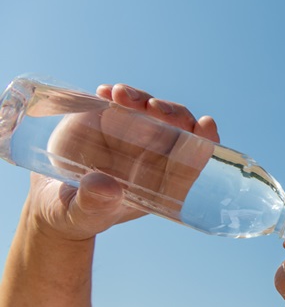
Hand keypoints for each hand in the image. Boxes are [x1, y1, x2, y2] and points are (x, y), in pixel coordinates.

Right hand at [27, 84, 219, 240]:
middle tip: (153, 107)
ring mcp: (135, 134)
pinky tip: (106, 92)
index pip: (194, 161)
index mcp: (162, 182)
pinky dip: (118, 94)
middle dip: (174, 114)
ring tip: (121, 95)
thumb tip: (106, 188)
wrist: (56, 197)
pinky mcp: (111, 118)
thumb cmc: (79, 212)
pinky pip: (122, 101)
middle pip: (179, 128)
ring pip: (153, 109)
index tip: (206, 124)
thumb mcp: (82, 214)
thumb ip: (94, 204)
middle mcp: (155, 155)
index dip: (205, 142)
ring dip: (143, 98)